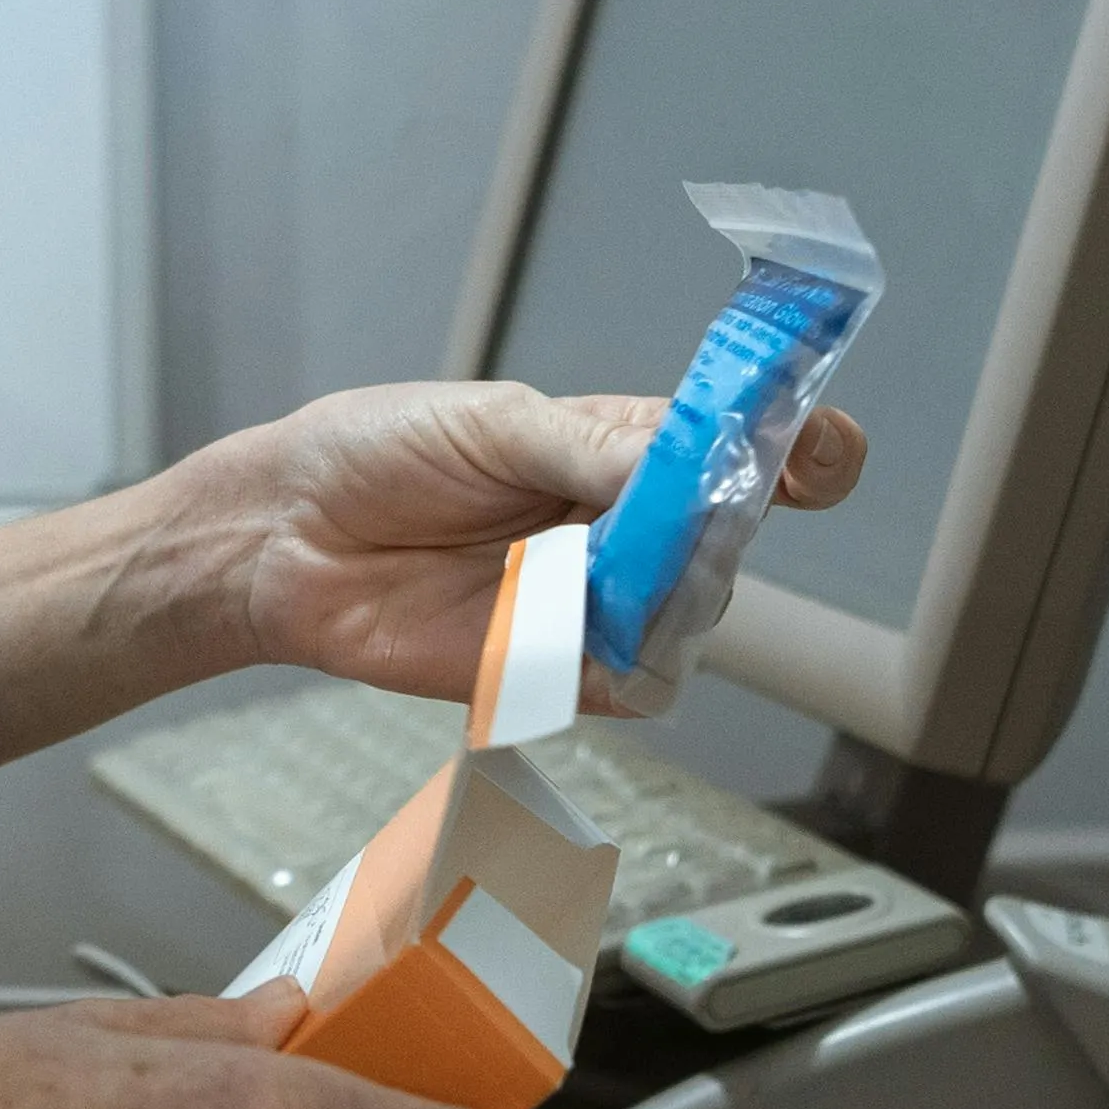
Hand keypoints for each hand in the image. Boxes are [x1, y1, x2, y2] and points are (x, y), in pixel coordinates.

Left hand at [191, 379, 864, 702]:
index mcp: (626, 447)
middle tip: (651, 511)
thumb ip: (592, 446)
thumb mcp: (491, 422)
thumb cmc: (379, 454)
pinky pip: (634, 685)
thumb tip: (684, 463)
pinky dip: (618, 665)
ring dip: (656, 595)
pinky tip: (564, 634)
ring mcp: (598, 603)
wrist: (287, 539)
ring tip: (573, 568)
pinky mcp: (555, 671)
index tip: (821, 454)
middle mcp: (627, 527)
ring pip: (691, 615)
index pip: (751, 449)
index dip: (804, 451)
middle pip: (731, 540)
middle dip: (711, 526)